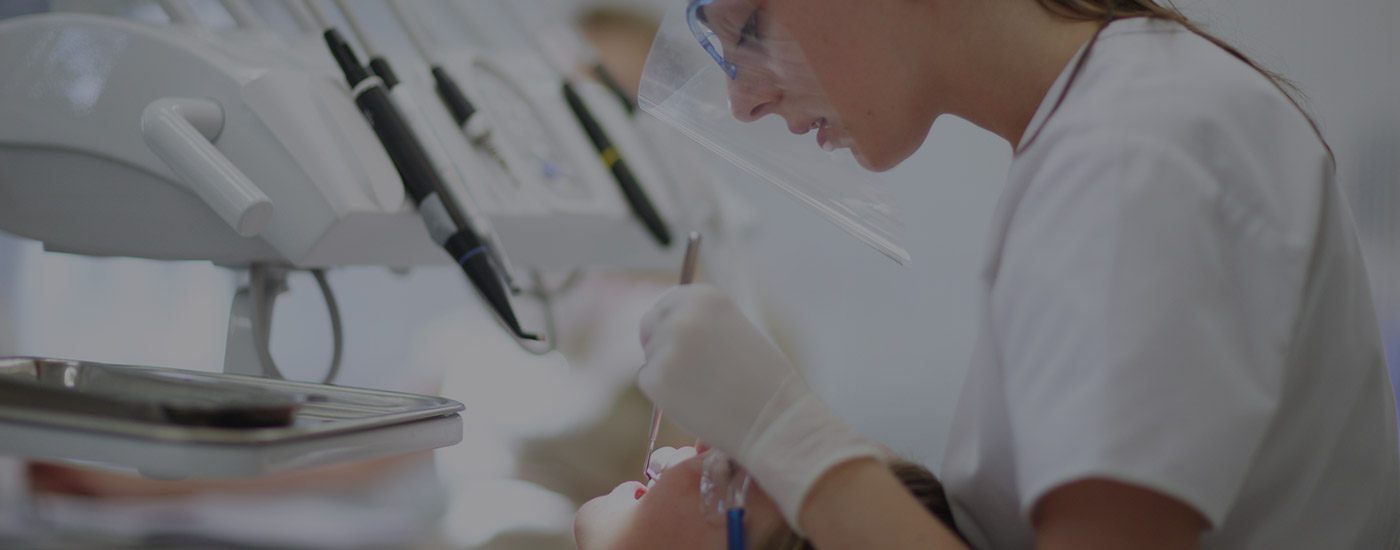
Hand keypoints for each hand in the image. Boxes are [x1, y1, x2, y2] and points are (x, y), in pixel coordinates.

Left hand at [638, 285, 881, 530]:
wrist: (775, 419)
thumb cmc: (763, 380)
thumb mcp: (735, 330)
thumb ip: (702, 324)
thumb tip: (667, 327)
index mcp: (705, 297)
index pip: (668, 302)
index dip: (670, 322)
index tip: (678, 340)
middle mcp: (682, 315)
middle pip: (651, 323)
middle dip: (660, 343)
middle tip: (683, 370)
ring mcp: (666, 346)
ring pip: (650, 356)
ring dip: (666, 371)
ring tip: (705, 389)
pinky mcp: (655, 378)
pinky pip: (648, 382)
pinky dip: (664, 395)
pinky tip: (695, 402)